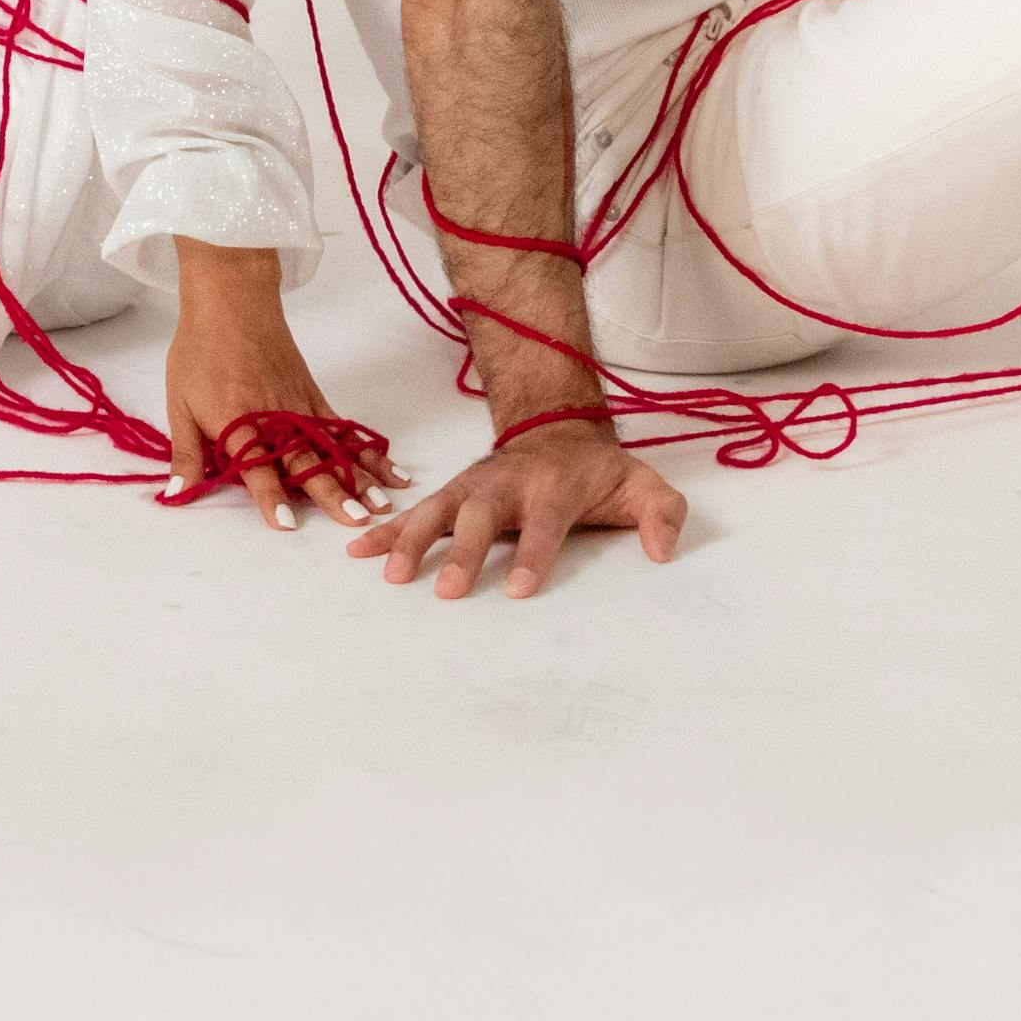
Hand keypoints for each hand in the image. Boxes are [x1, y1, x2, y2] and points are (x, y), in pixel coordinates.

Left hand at [161, 254, 404, 530]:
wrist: (232, 302)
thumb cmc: (201, 352)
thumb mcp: (180, 403)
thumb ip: (186, 453)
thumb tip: (176, 495)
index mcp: (237, 421)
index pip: (255, 465)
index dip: (269, 494)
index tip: (286, 522)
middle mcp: (274, 418)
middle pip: (305, 460)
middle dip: (331, 493)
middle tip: (355, 521)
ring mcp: (300, 407)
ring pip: (332, 448)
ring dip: (359, 478)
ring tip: (383, 504)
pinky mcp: (314, 398)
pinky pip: (343, 429)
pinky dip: (366, 451)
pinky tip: (388, 471)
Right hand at [345, 418, 686, 598]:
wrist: (558, 428)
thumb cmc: (600, 471)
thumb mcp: (643, 485)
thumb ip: (661, 514)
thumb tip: (662, 551)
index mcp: (555, 485)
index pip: (545, 522)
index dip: (534, 554)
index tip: (522, 591)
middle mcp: (508, 483)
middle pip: (482, 515)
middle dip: (464, 552)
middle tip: (447, 592)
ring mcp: (474, 486)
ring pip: (438, 510)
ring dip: (413, 540)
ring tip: (392, 575)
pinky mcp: (453, 493)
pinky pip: (415, 511)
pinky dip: (386, 530)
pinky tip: (358, 552)